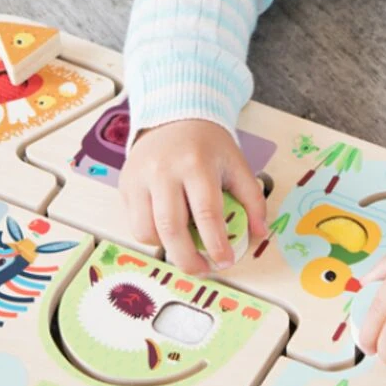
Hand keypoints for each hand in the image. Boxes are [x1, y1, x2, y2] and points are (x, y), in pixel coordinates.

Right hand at [118, 118, 267, 274]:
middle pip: (170, 228)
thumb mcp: (236, 163)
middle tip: (203, 269)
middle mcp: (163, 171)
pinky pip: (135, 223)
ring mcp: (139, 178)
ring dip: (167, 248)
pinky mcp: (125, 184)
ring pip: (146, 231)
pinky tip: (169, 229)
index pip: (206, 213)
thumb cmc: (208, 145)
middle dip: (187, 259)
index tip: (225, 262)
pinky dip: (152, 236)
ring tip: (185, 246)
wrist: (175, 117)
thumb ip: (251, 198)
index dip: (216, 244)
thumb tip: (259, 233)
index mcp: (196, 164)